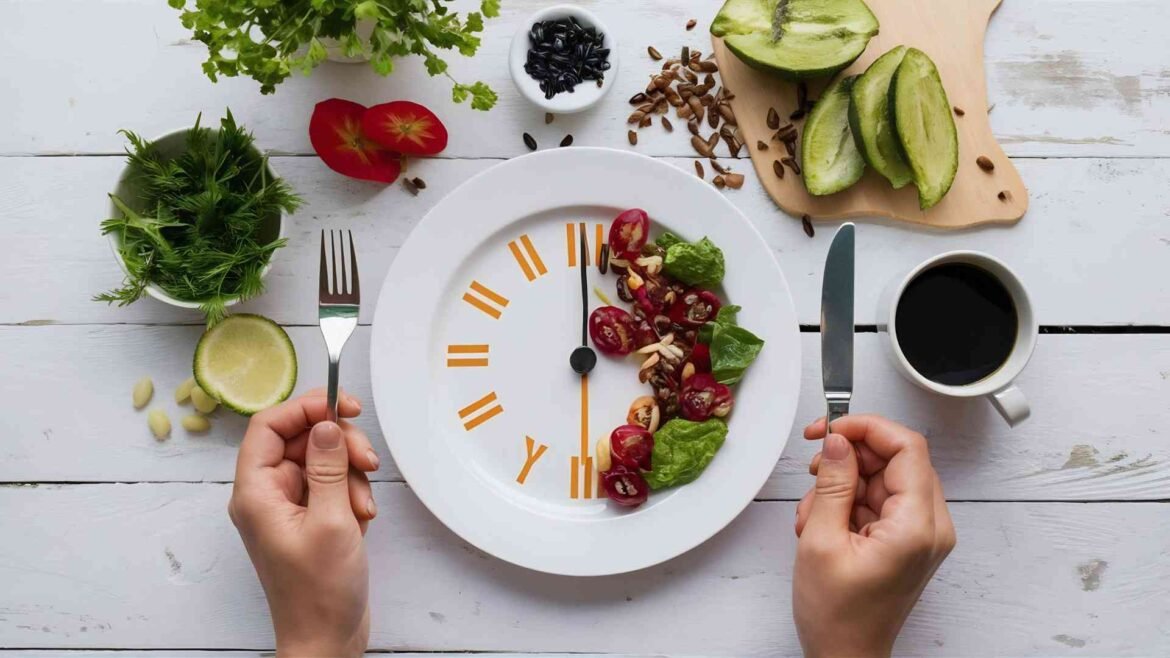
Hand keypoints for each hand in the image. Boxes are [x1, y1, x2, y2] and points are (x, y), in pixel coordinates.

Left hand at [228, 390, 379, 657]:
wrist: (326, 639)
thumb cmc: (319, 593)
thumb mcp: (331, 521)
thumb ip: (328, 467)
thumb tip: (326, 424)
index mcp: (256, 493)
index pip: (269, 425)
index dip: (306, 408)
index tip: (343, 407)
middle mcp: (267, 495)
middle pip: (301, 439)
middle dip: (339, 444)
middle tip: (366, 460)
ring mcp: (289, 507)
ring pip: (322, 460)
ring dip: (351, 473)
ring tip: (364, 505)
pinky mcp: (310, 518)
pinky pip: (332, 484)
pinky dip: (352, 493)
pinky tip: (362, 517)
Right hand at [793, 415, 955, 657]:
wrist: (846, 656)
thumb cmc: (837, 616)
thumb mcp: (820, 540)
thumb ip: (832, 483)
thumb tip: (838, 442)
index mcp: (916, 526)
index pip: (906, 447)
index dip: (866, 428)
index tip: (831, 429)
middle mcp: (930, 526)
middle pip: (895, 459)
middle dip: (850, 457)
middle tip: (816, 466)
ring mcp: (921, 533)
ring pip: (883, 477)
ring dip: (843, 484)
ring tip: (814, 515)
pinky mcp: (907, 539)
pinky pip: (880, 499)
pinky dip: (849, 502)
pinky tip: (824, 525)